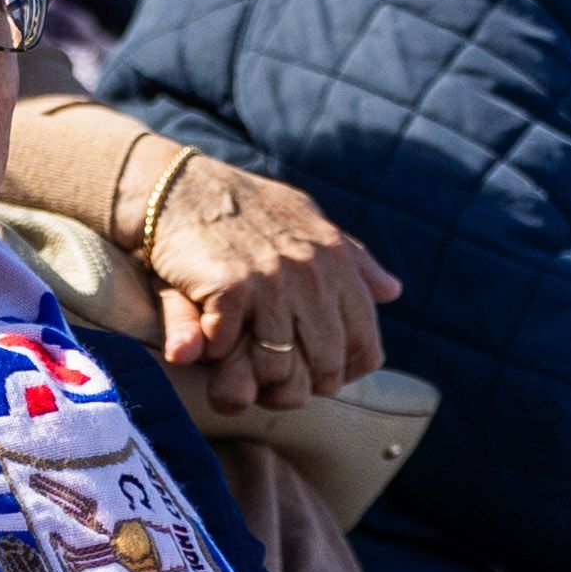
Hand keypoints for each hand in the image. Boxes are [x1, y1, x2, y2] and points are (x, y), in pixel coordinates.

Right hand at [138, 152, 401, 412]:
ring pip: (278, 368)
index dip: (343, 372)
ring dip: (253, 375)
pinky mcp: (230, 289)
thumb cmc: (243, 209)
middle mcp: (312, 271)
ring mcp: (272, 281)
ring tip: (237, 365)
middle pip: (326, 364)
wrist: (178, 187)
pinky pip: (231, 350)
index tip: (315, 376)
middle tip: (270, 384)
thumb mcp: (307, 222)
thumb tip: (393, 291)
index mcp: (336, 259)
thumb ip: (352, 259)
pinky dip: (216, 353)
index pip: (365, 344)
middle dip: (298, 384)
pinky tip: (208, 334)